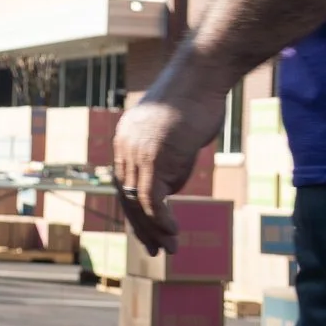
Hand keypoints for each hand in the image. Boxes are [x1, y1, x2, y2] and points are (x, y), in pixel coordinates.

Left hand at [111, 52, 233, 251]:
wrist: (201, 75)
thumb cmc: (196, 100)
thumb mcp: (176, 138)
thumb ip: (168, 163)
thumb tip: (169, 190)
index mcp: (125, 141)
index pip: (124, 186)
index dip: (135, 213)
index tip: (148, 233)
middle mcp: (124, 148)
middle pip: (126, 197)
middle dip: (140, 228)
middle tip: (154, 250)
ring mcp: (136, 152)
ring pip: (138, 202)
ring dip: (154, 230)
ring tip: (170, 248)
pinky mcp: (153, 157)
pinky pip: (152, 198)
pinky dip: (161, 220)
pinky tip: (173, 232)